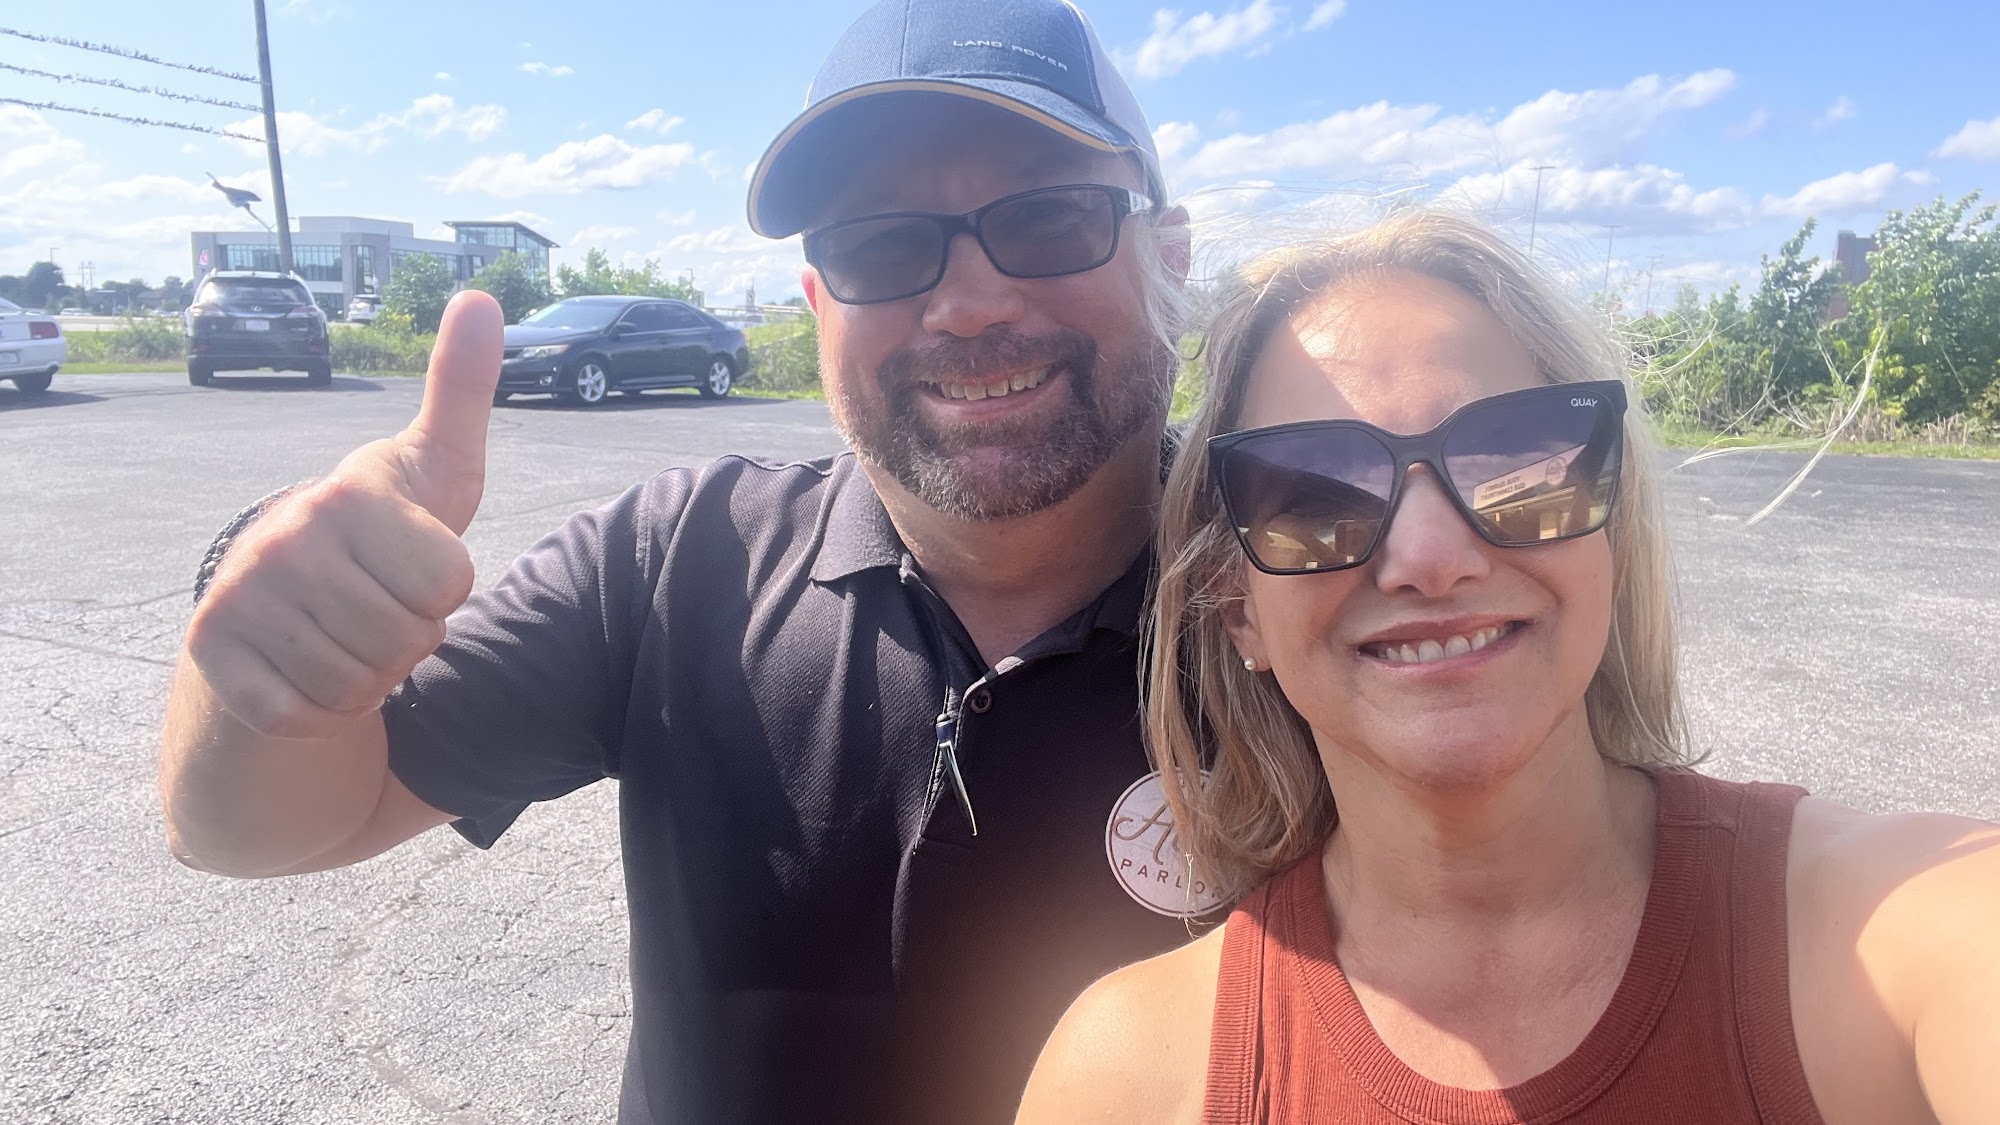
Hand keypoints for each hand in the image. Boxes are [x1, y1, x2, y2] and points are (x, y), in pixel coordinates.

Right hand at [186, 291, 503, 738]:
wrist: (280, 608)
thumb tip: (482, 297)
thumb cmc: (381, 538)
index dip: (446, 591)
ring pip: (362, 683)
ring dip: (370, 678)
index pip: (452, 582)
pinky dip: (324, 711)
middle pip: (411, 638)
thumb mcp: (433, 469)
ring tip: (346, 636)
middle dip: (410, 639)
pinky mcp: (214, 658)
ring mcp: (240, 598)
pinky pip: (310, 715)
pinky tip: (310, 671)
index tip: (413, 568)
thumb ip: (460, 391)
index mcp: (346, 494)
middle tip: (378, 609)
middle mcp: (283, 537)